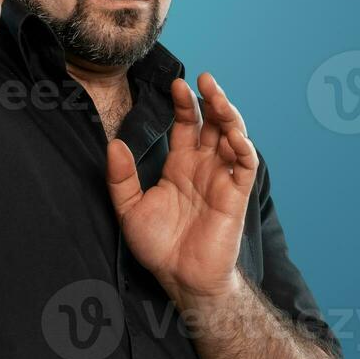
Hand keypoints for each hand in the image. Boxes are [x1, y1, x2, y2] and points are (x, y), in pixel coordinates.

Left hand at [106, 72, 257, 307]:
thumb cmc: (158, 246)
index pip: (187, 124)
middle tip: (203, 79)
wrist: (180, 279)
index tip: (177, 84)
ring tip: (217, 97)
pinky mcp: (236, 195)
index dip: (185, 103)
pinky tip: (232, 133)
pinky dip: (243, 146)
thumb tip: (114, 144)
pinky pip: (246, 164)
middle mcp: (204, 167)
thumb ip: (120, 177)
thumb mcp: (129, 209)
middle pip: (213, 123)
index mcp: (181, 165)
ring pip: (233, 136)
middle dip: (211, 99)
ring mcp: (222, 178)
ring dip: (228, 114)